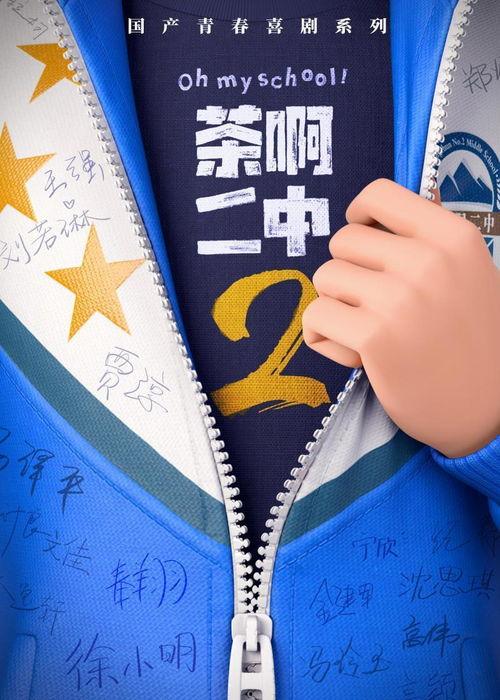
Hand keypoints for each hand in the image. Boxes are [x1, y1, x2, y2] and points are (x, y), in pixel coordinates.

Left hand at [302, 179, 499, 457]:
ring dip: (335, 305)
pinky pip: (315, 316)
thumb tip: (405, 200)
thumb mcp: (470, 275)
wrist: (489, 410)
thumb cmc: (473, 342)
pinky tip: (350, 352)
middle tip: (371, 305)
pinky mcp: (375, 338)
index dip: (360, 216)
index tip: (362, 238)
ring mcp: (401, 299)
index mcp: (453, 237)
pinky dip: (322, 336)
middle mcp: (428, 261)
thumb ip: (433, 240)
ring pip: (324, 278)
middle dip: (348, 272)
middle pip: (343, 241)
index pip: (380, 195)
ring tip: (365, 331)